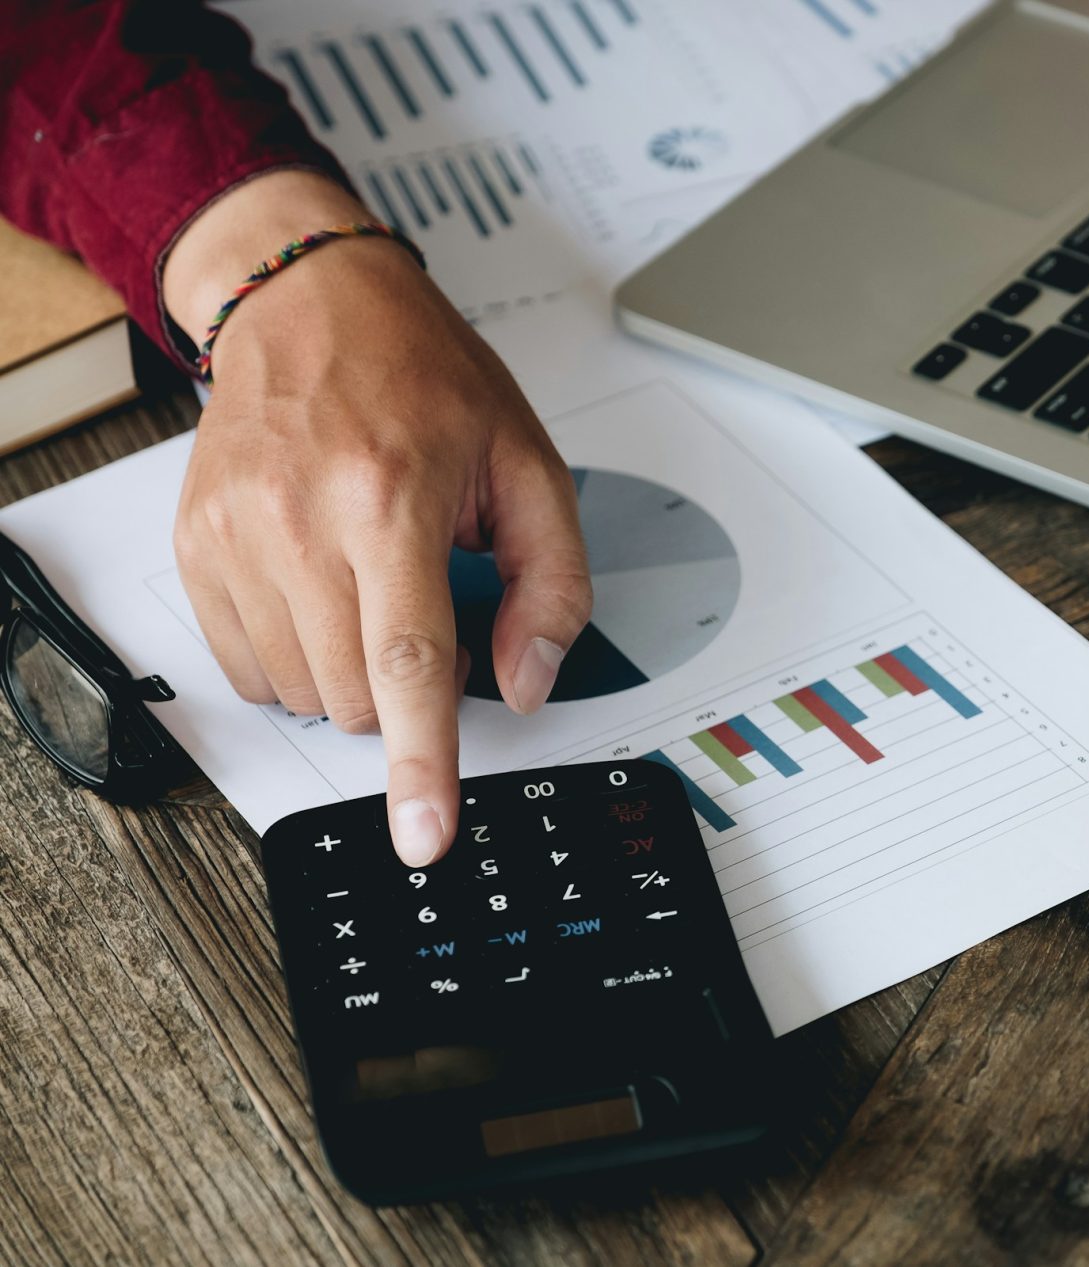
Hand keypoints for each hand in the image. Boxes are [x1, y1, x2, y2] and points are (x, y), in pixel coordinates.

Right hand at [164, 171, 591, 866]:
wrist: (308, 301)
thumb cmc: (424, 377)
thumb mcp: (529, 464)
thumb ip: (550, 584)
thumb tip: (525, 684)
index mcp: (390, 499)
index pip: (408, 663)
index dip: (422, 764)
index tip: (424, 836)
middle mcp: (298, 521)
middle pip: (357, 693)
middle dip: (406, 688)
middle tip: (424, 604)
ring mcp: (233, 535)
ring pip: (303, 692)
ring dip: (352, 673)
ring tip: (371, 582)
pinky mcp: (195, 544)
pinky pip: (249, 666)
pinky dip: (299, 655)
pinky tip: (321, 587)